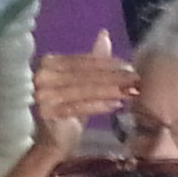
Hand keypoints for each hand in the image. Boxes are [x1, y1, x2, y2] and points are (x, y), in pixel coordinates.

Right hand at [31, 33, 132, 150]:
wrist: (51, 142)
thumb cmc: (66, 110)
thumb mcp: (81, 82)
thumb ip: (92, 60)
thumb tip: (104, 34)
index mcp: (48, 63)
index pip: (82, 60)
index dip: (108, 63)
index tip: (130, 66)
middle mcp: (42, 76)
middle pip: (84, 75)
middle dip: (113, 77)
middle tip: (136, 79)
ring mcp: (43, 95)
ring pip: (84, 90)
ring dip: (110, 90)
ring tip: (131, 91)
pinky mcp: (48, 113)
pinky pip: (79, 106)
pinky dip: (99, 105)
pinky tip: (116, 104)